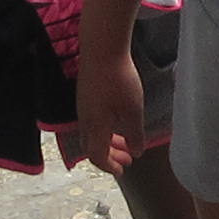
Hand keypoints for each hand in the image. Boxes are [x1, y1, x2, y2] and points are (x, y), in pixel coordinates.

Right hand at [75, 41, 144, 171]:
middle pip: (93, 146)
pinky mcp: (85, 95)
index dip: (109, 166)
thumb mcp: (133, 110)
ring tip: (126, 142)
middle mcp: (84, 120)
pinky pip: (92, 121)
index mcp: (95, 127)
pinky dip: (105, 129)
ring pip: (93, 133)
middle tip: (127, 159)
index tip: (122, 170)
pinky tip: (117, 121)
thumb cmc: (119, 80)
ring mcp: (83, 106)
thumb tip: (136, 152)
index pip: (97, 156)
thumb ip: (134, 134)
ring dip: (109, 142)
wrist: (102, 48)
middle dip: (110, 156)